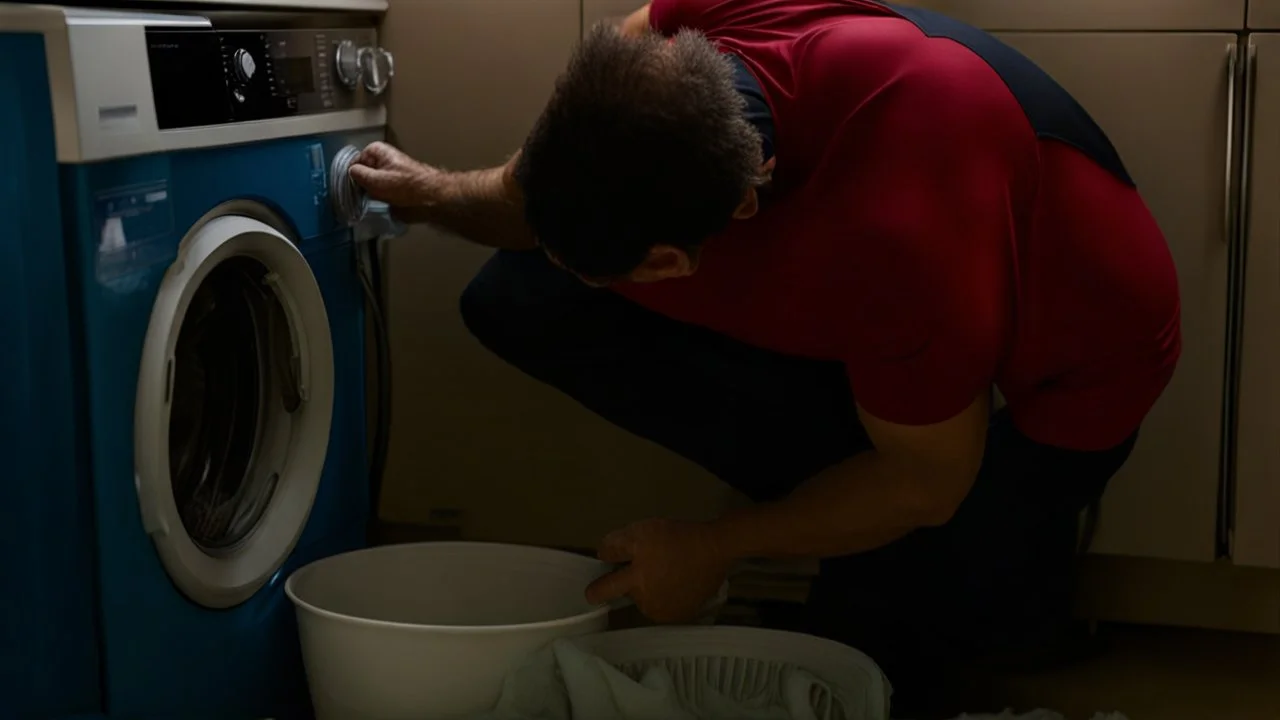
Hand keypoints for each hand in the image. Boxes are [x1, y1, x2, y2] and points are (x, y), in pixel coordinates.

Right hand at [347, 142, 437, 209]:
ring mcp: (390, 169)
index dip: (353, 176)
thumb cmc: (406, 185)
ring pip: (373, 182)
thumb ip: (358, 174)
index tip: (354, 187)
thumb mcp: (375, 180)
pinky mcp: (397, 181)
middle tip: (370, 194)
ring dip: (374, 191)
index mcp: (377, 150)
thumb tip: (350, 172)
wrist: (430, 195)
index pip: (354, 162)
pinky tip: (388, 200)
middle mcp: (383, 157)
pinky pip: (383, 188)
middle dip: (365, 184)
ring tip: (382, 197)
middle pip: (364, 172)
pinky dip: (382, 194)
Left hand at [585, 518, 731, 624]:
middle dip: (632, 582)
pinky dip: (667, 596)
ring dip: (650, 589)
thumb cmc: (676, 537)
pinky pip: (665, 606)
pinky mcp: (682, 614)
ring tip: (666, 571)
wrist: (715, 549)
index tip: (591, 594)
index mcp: (635, 581)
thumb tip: (602, 556)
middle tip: (648, 565)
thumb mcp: (642, 531)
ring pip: (647, 600)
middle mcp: (647, 601)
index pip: (604, 590)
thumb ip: (617, 545)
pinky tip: (678, 581)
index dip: (595, 590)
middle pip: (629, 594)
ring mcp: (666, 611)